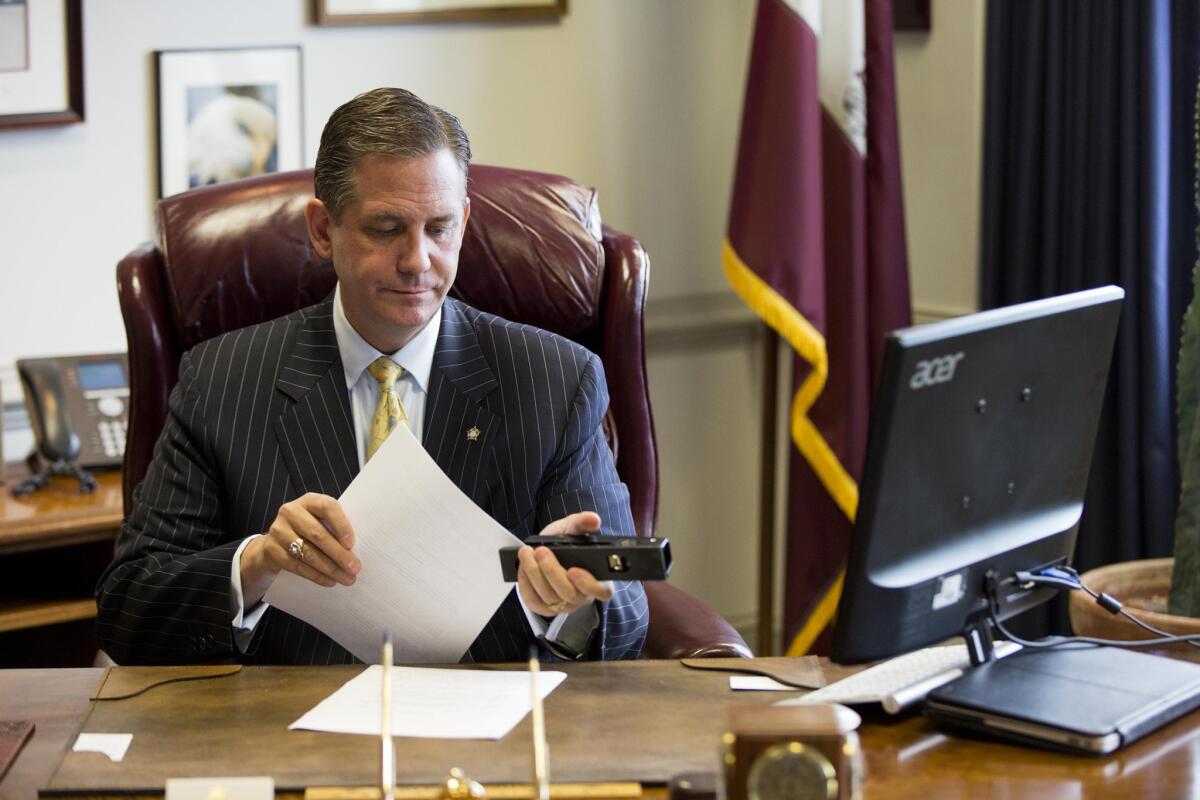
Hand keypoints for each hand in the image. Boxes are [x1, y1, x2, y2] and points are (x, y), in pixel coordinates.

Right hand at [239, 493, 360, 605]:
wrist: (275, 542)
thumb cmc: (308, 529)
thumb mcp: (320, 521)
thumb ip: (334, 528)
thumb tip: (355, 551)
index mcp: (309, 500)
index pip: (327, 507)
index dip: (341, 525)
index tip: (351, 544)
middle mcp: (291, 511)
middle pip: (317, 534)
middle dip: (339, 554)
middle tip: (355, 568)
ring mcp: (278, 530)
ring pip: (307, 553)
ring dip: (330, 568)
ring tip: (347, 579)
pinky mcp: (271, 550)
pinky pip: (297, 566)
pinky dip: (316, 576)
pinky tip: (330, 581)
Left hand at [516, 511, 613, 616]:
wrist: (545, 549)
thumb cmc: (563, 542)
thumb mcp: (572, 528)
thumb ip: (582, 523)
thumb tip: (593, 519)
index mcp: (597, 579)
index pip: (602, 591)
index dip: (588, 584)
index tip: (573, 570)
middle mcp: (582, 596)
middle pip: (569, 593)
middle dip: (552, 571)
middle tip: (541, 551)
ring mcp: (563, 604)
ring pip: (549, 597)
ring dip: (535, 574)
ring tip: (527, 553)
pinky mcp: (544, 607)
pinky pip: (534, 601)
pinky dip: (526, 584)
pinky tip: (523, 567)